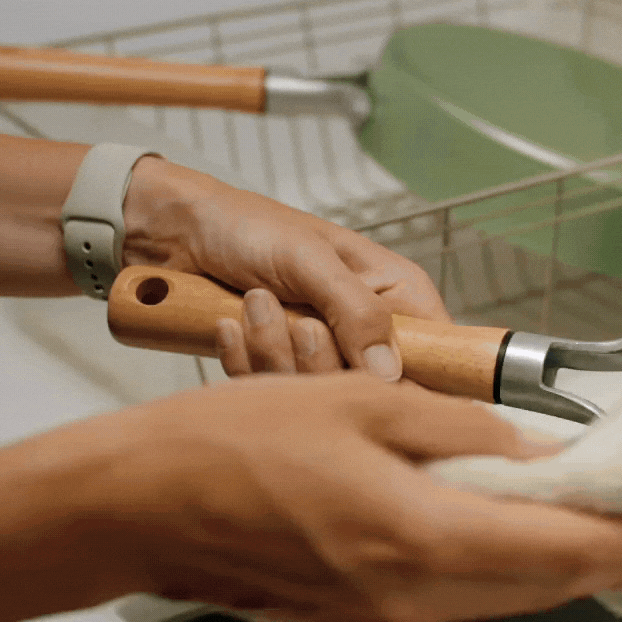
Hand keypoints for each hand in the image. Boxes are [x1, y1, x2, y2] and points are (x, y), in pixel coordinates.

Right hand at [95, 371, 621, 621]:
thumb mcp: (359, 404)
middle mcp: (409, 594)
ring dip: (554, 564)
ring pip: (500, 595)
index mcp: (418, 536)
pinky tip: (504, 528)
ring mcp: (382, 618)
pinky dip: (494, 567)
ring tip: (597, 523)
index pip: (560, 551)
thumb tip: (529, 447)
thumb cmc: (226, 448)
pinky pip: (453, 598)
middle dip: (608, 560)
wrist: (135, 507)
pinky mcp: (358, 621)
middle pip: (541, 585)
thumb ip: (460, 429)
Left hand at [121, 158, 448, 378]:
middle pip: (375, 389)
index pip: (441, 358)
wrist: (180, 230)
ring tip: (255, 304)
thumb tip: (391, 373)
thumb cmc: (251, 226)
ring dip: (275, 353)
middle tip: (296, 320)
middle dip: (322, 362)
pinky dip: (246, 361)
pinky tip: (232, 322)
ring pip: (321, 395)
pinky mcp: (284, 369)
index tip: (378, 386)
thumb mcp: (309, 260)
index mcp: (400, 295)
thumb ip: (356, 313)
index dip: (420, 384)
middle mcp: (370, 328)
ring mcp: (327, 351)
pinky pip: (275, 392)